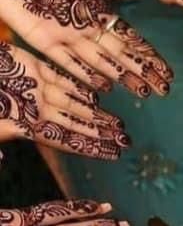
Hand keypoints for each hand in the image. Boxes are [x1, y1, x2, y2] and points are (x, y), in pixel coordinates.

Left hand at [0, 0, 171, 94]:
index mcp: (95, 12)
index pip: (128, 39)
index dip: (147, 54)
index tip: (165, 70)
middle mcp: (85, 30)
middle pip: (120, 56)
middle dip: (142, 72)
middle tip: (163, 90)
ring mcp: (67, 39)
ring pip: (100, 62)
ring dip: (121, 77)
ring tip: (142, 92)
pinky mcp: (45, 43)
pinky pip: (68, 63)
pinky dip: (85, 74)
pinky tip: (104, 88)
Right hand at [0, 42, 130, 158]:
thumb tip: (0, 158)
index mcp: (25, 125)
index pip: (65, 139)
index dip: (90, 147)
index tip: (113, 155)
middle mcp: (35, 109)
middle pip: (77, 123)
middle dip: (102, 133)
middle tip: (127, 141)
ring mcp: (35, 88)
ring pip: (74, 102)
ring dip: (97, 112)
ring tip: (120, 124)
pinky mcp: (31, 67)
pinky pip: (62, 77)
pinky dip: (80, 83)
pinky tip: (100, 92)